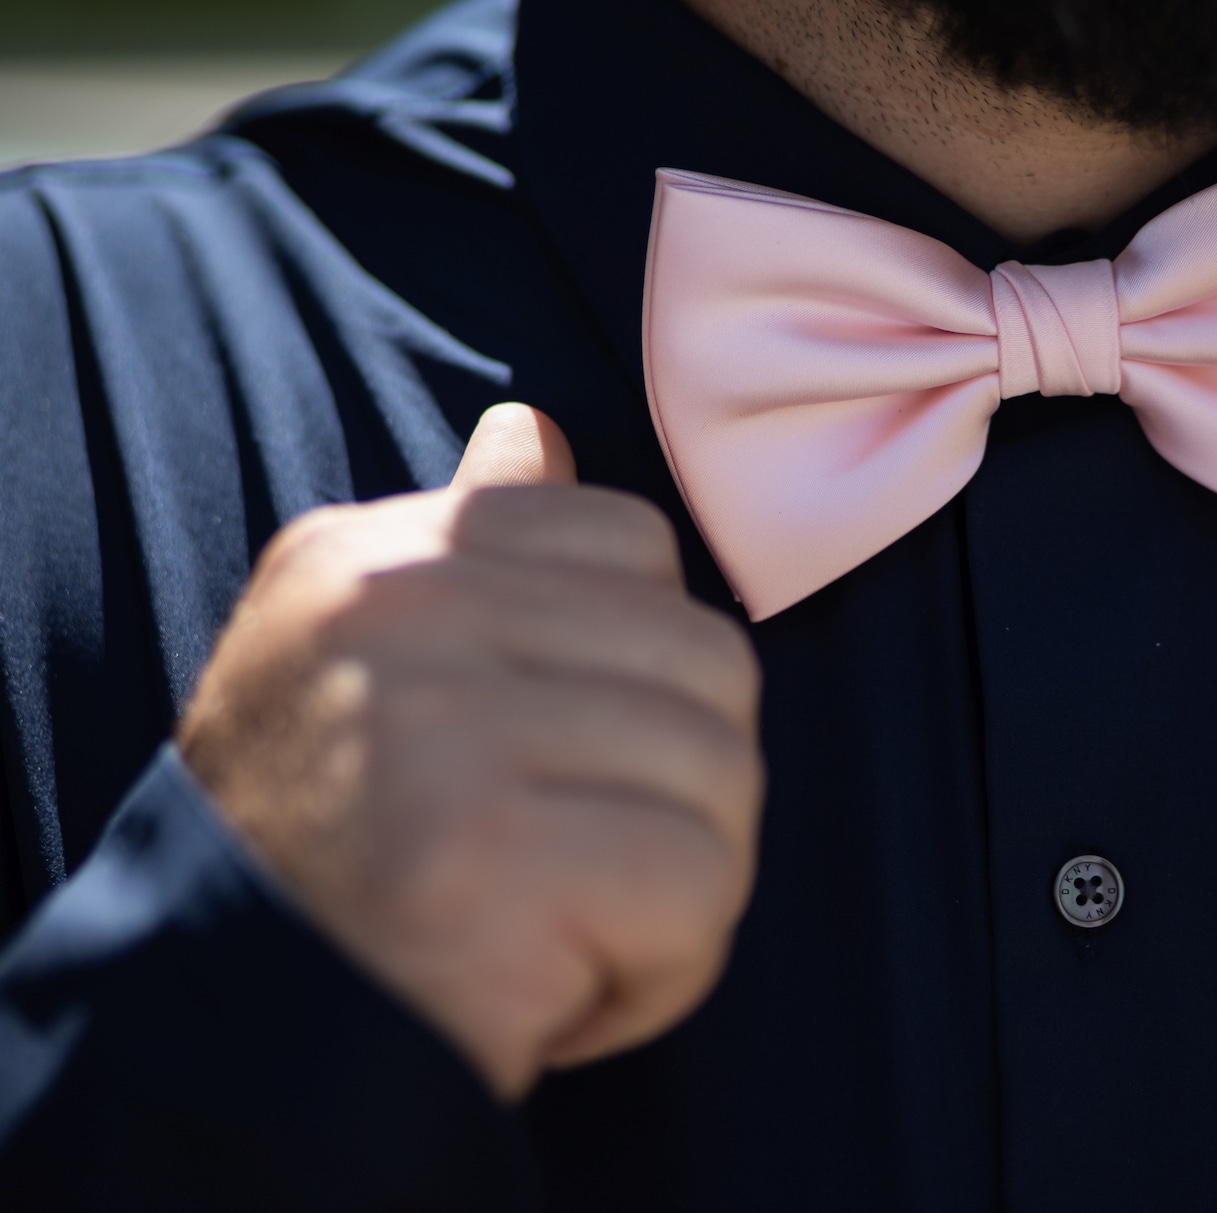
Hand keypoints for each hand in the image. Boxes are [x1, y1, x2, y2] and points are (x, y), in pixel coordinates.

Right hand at [179, 404, 763, 1097]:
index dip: (641, 672)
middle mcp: (396, 619)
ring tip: (568, 929)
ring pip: (725, 772)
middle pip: (709, 658)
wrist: (232, 1047)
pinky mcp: (492, 859)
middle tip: (579, 864)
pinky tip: (570, 993)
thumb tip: (534, 428)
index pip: (633, 542)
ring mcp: (440, 732)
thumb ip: (469, 547)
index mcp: (371, 559)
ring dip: (677, 885)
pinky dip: (667, 968)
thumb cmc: (333, 855)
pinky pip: (702, 884)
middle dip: (680, 785)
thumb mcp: (363, 667)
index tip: (560, 762)